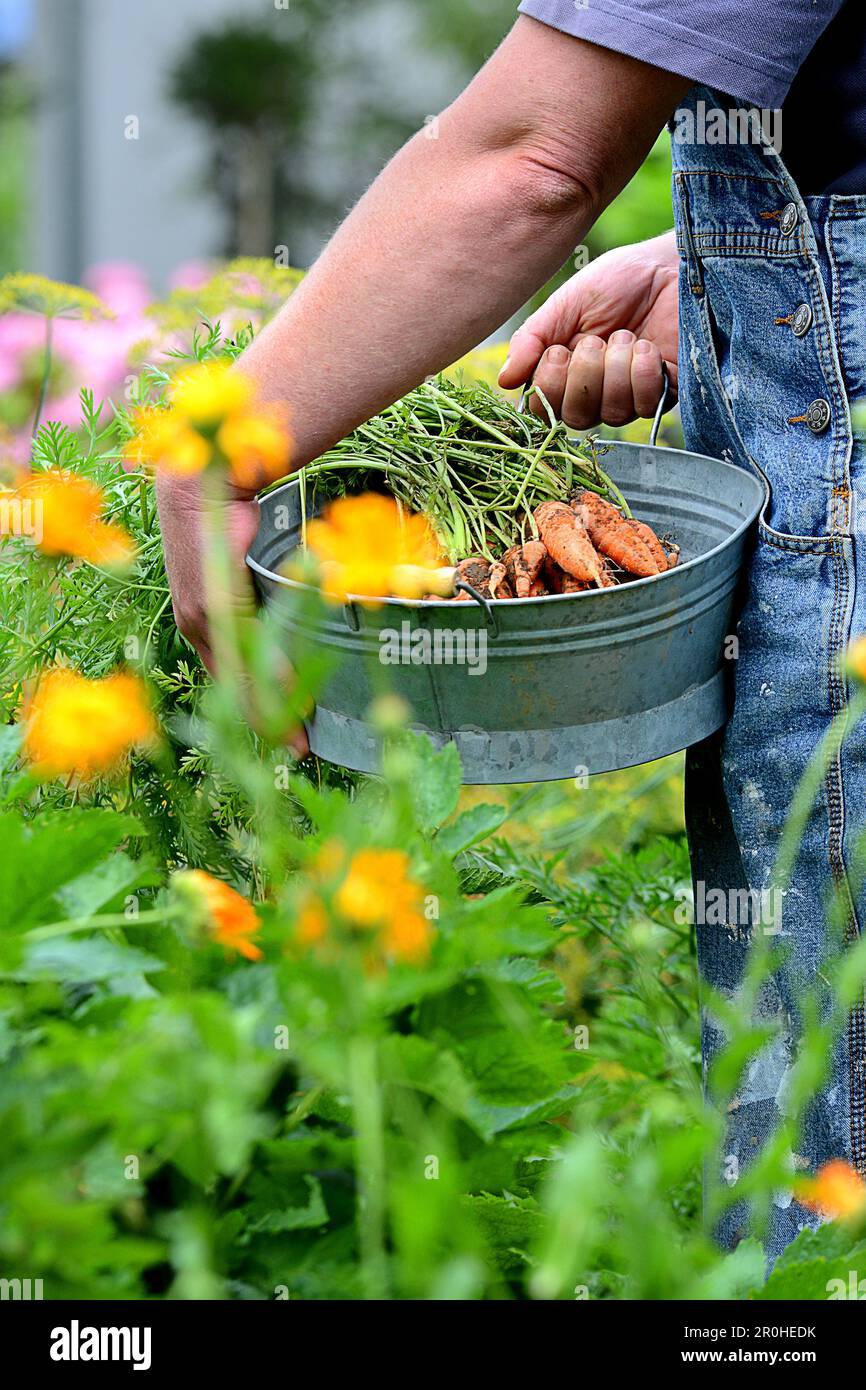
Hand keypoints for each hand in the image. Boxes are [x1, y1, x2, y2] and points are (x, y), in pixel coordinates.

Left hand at [155, 472, 309, 755]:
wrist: (204, 483)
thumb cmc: (228, 519)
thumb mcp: (246, 569)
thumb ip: (263, 599)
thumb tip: (293, 618)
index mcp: (203, 621)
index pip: (230, 674)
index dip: (255, 705)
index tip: (282, 734)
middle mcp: (198, 625)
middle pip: (233, 685)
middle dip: (265, 721)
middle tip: (296, 751)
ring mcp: (203, 618)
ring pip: (239, 676)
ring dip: (270, 709)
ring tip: (297, 737)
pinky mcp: (215, 604)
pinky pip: (246, 650)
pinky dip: (272, 676)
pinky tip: (293, 698)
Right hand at [499, 231, 678, 428]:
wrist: (670, 265)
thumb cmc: (620, 281)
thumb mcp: (567, 304)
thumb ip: (532, 340)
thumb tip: (504, 381)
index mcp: (568, 372)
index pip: (544, 409)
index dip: (549, 387)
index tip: (558, 351)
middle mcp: (597, 391)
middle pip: (576, 418)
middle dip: (585, 376)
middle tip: (596, 341)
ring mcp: (631, 396)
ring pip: (612, 413)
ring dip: (615, 369)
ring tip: (625, 336)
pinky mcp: (666, 393)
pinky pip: (645, 404)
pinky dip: (642, 371)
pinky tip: (648, 347)